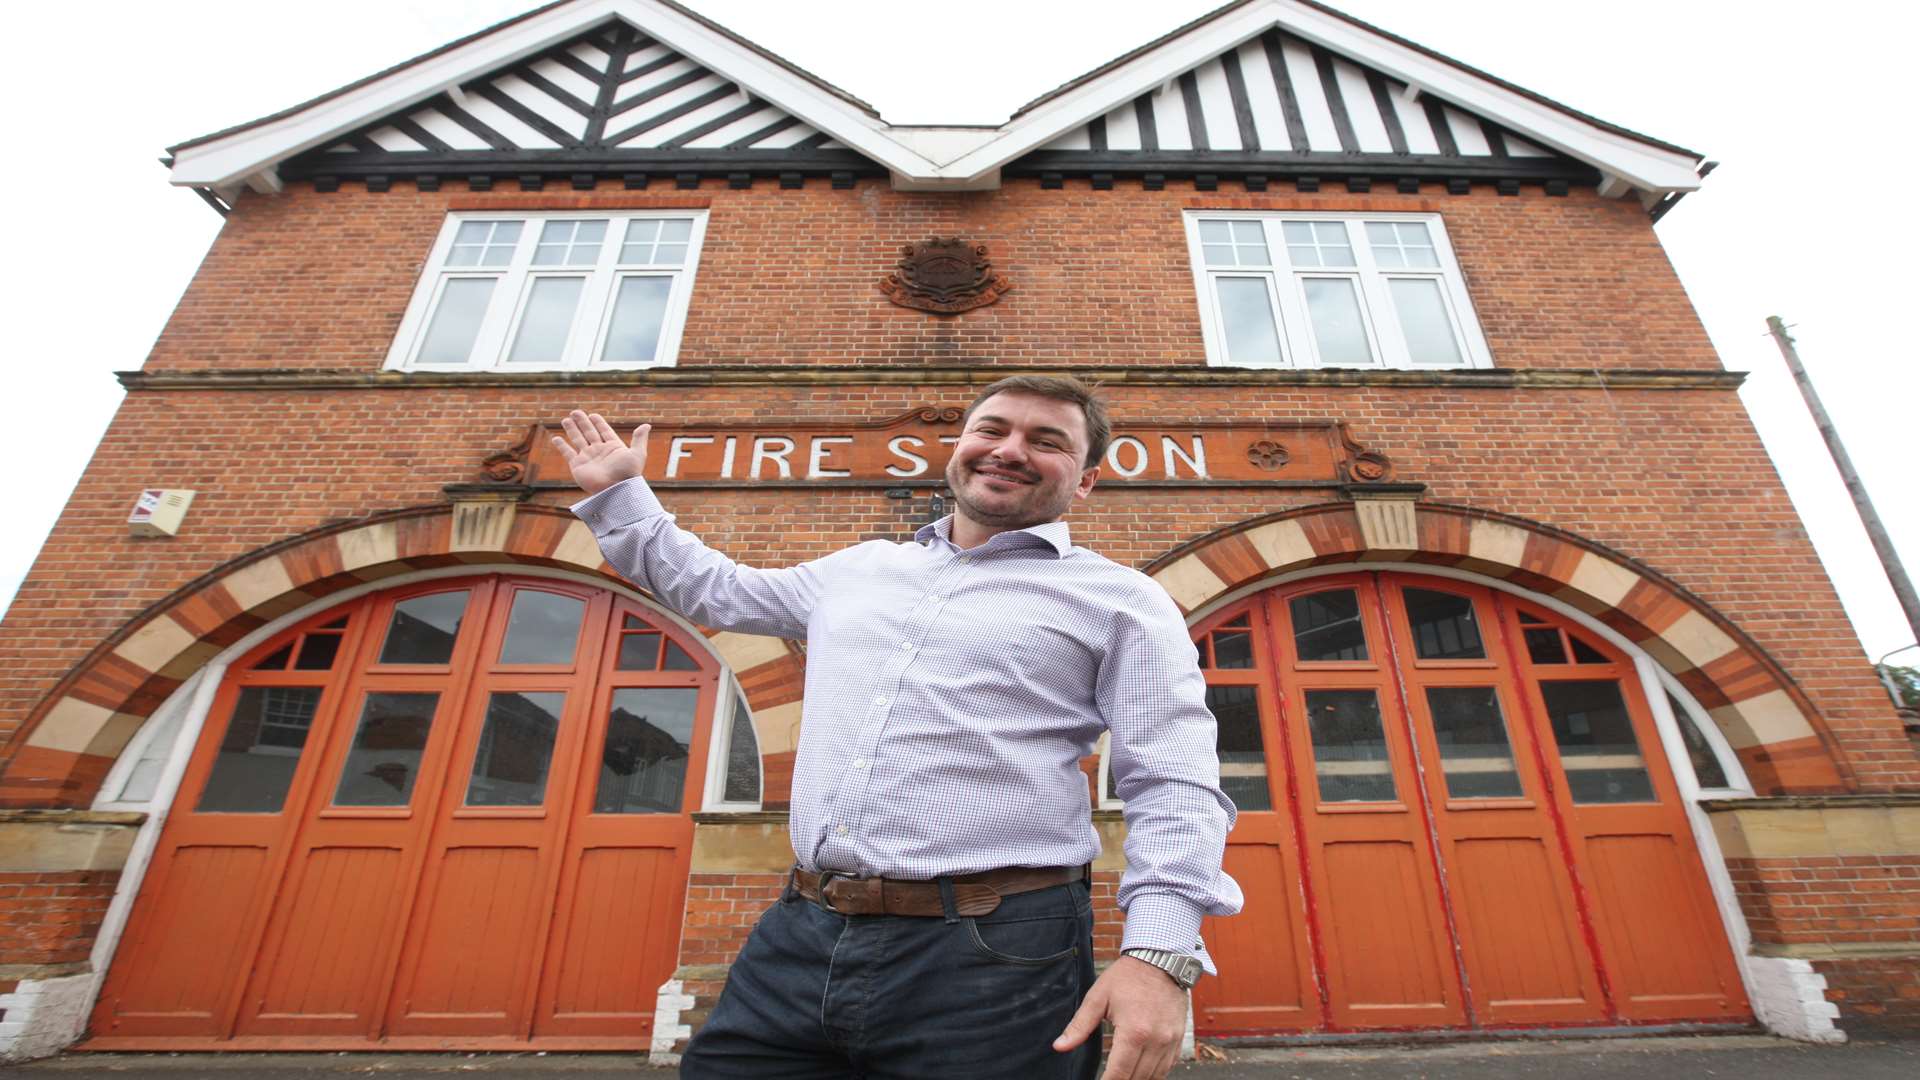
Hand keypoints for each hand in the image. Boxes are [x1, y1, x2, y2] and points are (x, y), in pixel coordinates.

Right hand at [552, 410, 649, 495]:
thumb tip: (647, 425)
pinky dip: (561, 446)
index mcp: (613, 447)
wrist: (615, 490)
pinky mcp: (577, 465)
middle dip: (582, 422)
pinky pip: (567, 453)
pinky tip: (556, 438)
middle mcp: (599, 451)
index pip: (604, 431)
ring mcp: (588, 458)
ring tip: (565, 419)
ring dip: (572, 429)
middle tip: (575, 412)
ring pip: (577, 439)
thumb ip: (639, 438)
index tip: (593, 415)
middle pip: (589, 432)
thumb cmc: (628, 473)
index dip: (598, 423)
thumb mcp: (637, 453)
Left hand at [1054, 955, 1187, 1079]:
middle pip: (1136, 1079)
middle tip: (1107, 1079)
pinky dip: (1153, 1074)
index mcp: (1134, 1032)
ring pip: (1153, 1077)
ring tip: (1121, 1076)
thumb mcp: (1098, 998)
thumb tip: (1059, 1046)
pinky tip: (1139, 1071)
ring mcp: (1170, 1041)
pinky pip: (1167, 1068)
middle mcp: (1155, 1041)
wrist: (1161, 960)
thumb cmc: (1127, 977)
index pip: (1119, 1074)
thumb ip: (1079, 1025)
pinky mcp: (1178, 1039)